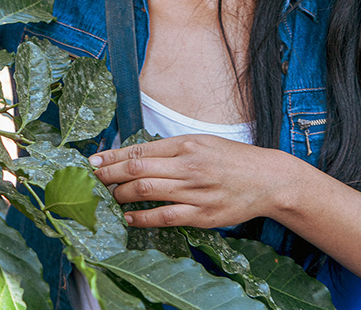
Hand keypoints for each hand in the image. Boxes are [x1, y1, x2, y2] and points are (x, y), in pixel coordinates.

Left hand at [89, 135, 292, 228]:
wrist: (267, 179)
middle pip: (137, 170)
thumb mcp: (200, 142)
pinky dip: (142, 218)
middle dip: (109, 175)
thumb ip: (169, 149)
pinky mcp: (203, 215)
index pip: (139, 150)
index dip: (112, 157)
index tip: (93, 161)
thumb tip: (134, 156)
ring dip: (121, 195)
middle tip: (93, 179)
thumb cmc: (230, 159)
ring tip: (109, 196)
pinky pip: (164, 217)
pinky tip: (128, 217)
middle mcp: (188, 166)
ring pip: (146, 192)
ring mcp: (195, 192)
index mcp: (186, 145)